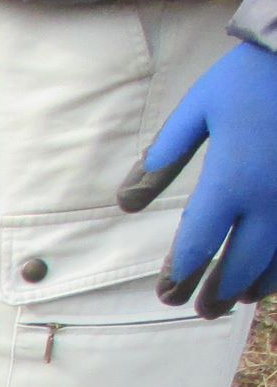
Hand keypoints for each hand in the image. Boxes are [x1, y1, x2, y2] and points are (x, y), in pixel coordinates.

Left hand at [117, 40, 276, 317]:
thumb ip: (162, 158)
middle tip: (201, 311)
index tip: (167, 295)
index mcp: (231, 181)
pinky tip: (274, 274)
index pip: (198, 243)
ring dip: (256, 283)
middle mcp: (270, 200)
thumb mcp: (197, 110)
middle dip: (218, 291)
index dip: (182, 274)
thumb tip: (126, 203)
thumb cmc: (251, 76)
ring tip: (237, 299)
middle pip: (241, 263)